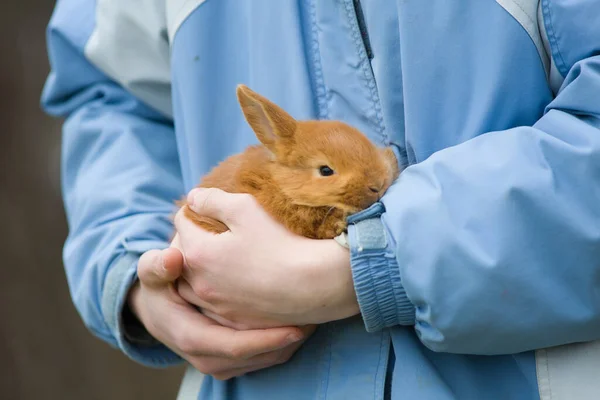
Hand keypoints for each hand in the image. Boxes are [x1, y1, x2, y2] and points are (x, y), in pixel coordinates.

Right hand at [127, 247, 315, 379]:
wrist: (155, 309)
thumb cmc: (159, 285)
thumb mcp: (153, 270)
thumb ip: (159, 265)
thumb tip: (172, 258)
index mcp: (190, 337)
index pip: (235, 345)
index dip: (267, 337)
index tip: (297, 325)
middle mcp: (205, 358)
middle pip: (257, 358)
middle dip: (288, 341)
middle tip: (316, 319)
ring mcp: (218, 364)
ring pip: (264, 362)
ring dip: (291, 345)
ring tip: (315, 320)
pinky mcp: (230, 362)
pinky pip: (264, 360)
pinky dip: (283, 345)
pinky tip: (301, 324)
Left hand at [173, 188, 359, 329]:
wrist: (313, 285)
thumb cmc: (280, 242)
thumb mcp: (245, 208)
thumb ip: (213, 200)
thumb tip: (193, 198)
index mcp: (198, 253)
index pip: (182, 223)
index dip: (195, 210)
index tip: (210, 208)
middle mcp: (200, 284)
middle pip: (182, 257)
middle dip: (191, 241)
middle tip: (211, 231)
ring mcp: (217, 307)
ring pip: (193, 287)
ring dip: (199, 271)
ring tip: (218, 260)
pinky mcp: (234, 322)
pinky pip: (214, 307)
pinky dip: (217, 293)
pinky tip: (235, 284)